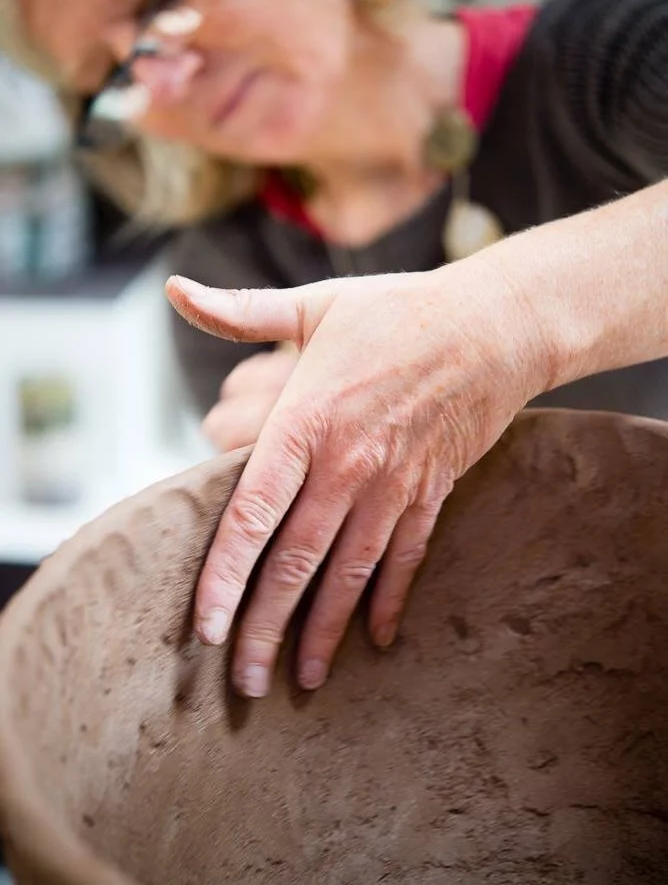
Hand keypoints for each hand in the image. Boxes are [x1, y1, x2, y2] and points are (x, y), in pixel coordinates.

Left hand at [166, 261, 547, 697]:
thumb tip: (175, 292)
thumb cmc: (397, 311)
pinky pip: (406, 559)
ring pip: (349, 575)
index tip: (205, 630)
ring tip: (298, 682)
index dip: (224, 578)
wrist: (493, 325)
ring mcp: (393, 486)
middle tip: (241, 685)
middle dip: (264, 628)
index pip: (252, 516)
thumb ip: (240, 312)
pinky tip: (376, 642)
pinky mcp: (431, 493)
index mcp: (306, 422)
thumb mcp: (315, 304)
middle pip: (295, 563)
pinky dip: (390, 602)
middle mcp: (346, 466)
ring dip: (322, 632)